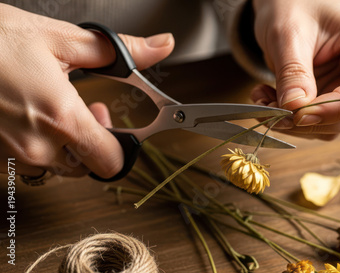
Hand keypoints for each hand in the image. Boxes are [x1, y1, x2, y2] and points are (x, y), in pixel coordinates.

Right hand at [0, 4, 173, 177]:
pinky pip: (31, 160)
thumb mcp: (60, 38)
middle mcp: (37, 145)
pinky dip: (41, 143)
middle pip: (88, 168)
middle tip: (89, 110)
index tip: (117, 125)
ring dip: (68, 144)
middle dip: (95, 143)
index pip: (111, 162)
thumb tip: (160, 46)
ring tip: (59, 108)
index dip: (122, 146)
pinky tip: (34, 114)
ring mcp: (12, 153)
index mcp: (60, 118)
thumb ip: (118, 51)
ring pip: (59, 166)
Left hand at [250, 0, 339, 139]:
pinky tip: (270, 100)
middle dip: (311, 119)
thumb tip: (295, 108)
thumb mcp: (287, 34)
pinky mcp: (339, 98)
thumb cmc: (292, 5)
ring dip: (297, 123)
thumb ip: (293, 72)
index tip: (298, 115)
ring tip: (264, 101)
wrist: (286, 5)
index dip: (334, 108)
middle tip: (272, 112)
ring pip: (337, 123)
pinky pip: (321, 122)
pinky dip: (293, 120)